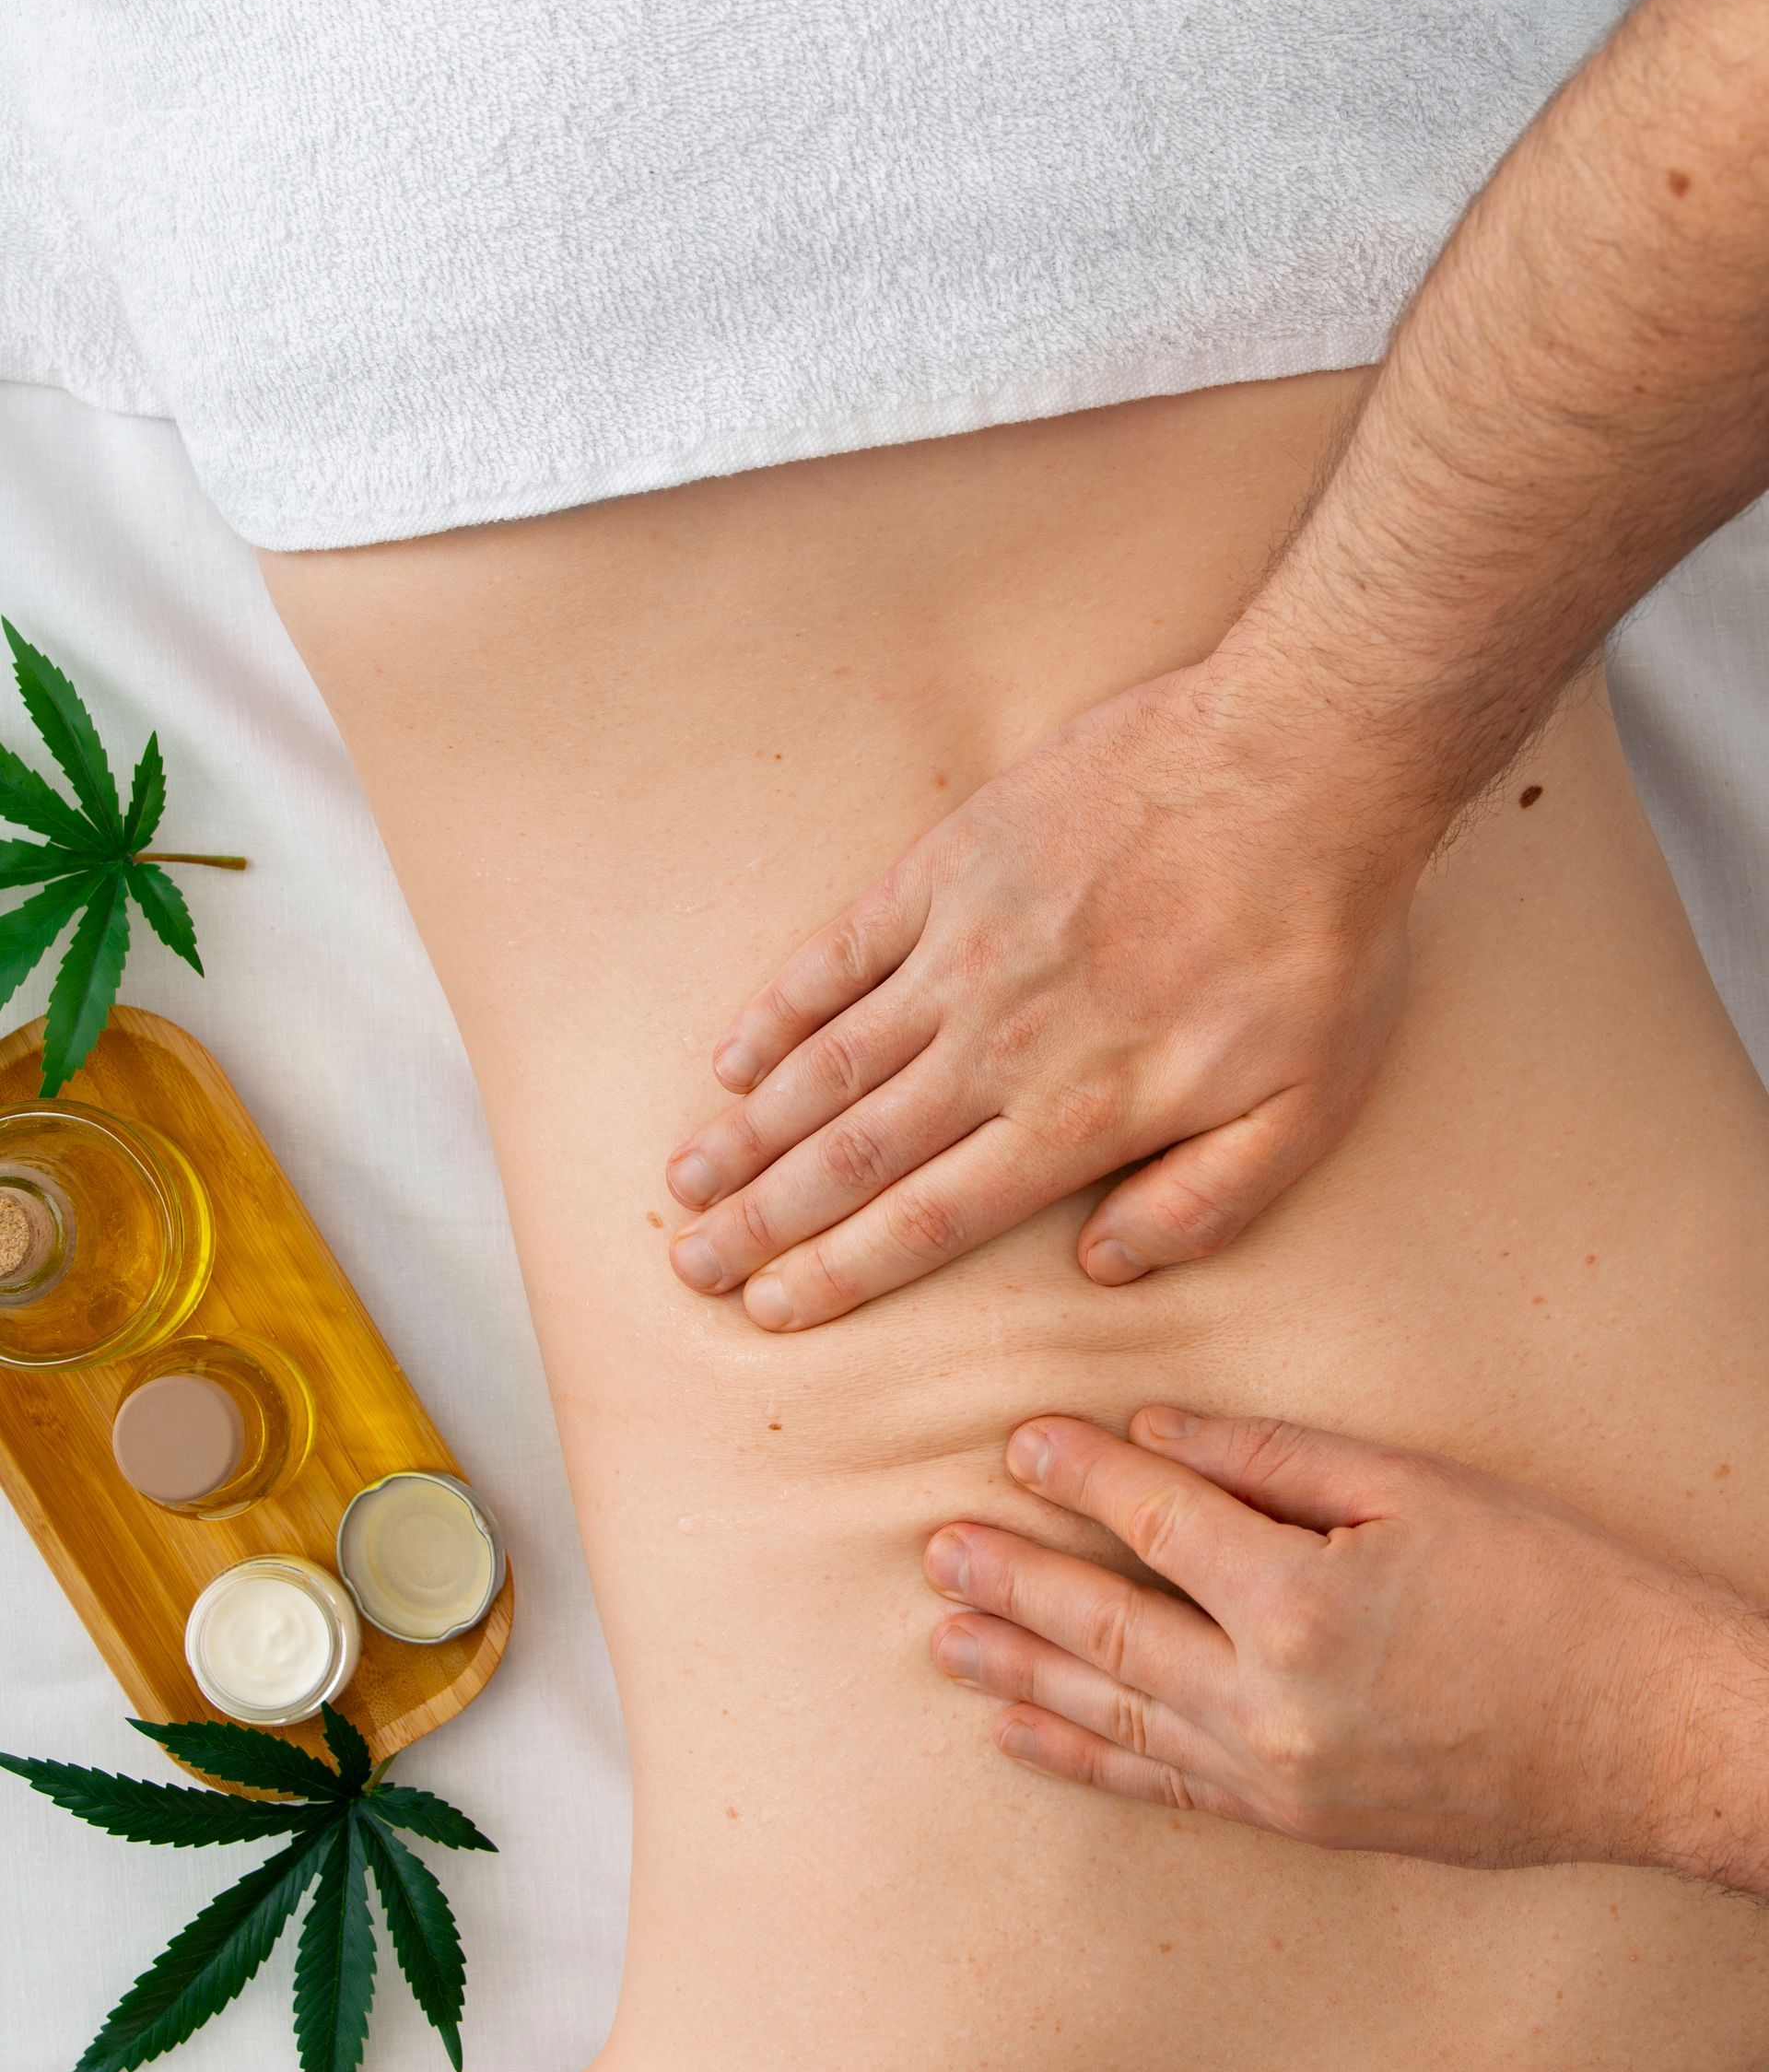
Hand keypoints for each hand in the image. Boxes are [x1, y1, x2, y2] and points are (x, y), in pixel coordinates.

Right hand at [665, 661, 1422, 1330]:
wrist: (1298, 762)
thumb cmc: (1318, 942)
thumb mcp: (1307, 1108)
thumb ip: (1205, 1204)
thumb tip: (1104, 1268)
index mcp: (1077, 1117)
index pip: (929, 1219)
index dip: (839, 1273)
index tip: (774, 1309)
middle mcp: (998, 1045)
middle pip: (852, 1155)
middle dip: (763, 1220)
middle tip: (693, 1265)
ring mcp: (963, 949)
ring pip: (828, 1063)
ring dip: (748, 1129)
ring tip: (686, 1181)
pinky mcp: (952, 864)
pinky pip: (841, 951)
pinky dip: (779, 1007)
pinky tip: (730, 1055)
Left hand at [922, 1406, 1768, 1880]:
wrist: (1656, 1741)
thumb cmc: (1557, 1592)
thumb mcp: (1420, 1488)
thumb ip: (1273, 1460)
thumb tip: (1152, 1433)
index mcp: (1301, 1603)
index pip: (1155, 1519)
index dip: (1080, 1474)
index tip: (1017, 1442)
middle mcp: (1269, 1706)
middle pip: (1106, 1630)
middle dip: (1013, 1582)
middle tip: (935, 1548)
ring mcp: (1277, 1780)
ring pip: (1114, 1719)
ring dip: (1020, 1673)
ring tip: (944, 1637)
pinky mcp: (1297, 1824)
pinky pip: (1162, 1789)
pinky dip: (1083, 1760)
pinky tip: (1021, 1736)